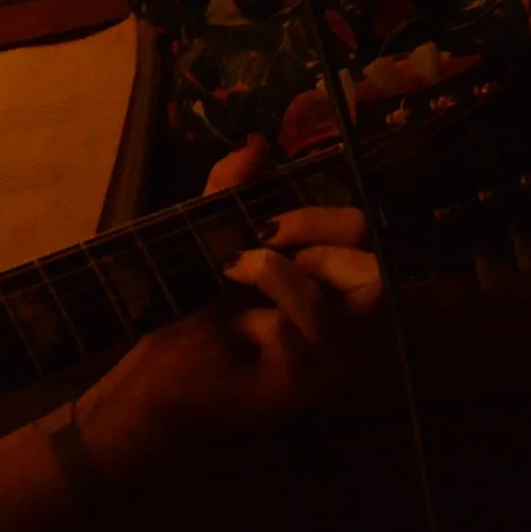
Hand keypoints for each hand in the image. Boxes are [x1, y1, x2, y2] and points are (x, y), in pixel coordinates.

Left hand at [78, 136, 383, 473]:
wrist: (153, 372)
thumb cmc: (191, 309)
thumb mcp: (210, 239)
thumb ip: (231, 191)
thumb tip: (256, 141)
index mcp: (329, 286)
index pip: (365, 236)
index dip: (324, 218)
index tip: (268, 222)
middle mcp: (344, 326)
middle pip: (377, 273)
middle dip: (313, 244)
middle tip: (260, 250)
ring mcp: (327, 363)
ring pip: (333, 305)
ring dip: (274, 277)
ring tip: (233, 279)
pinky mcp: (300, 390)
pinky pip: (294, 336)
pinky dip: (255, 322)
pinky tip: (234, 334)